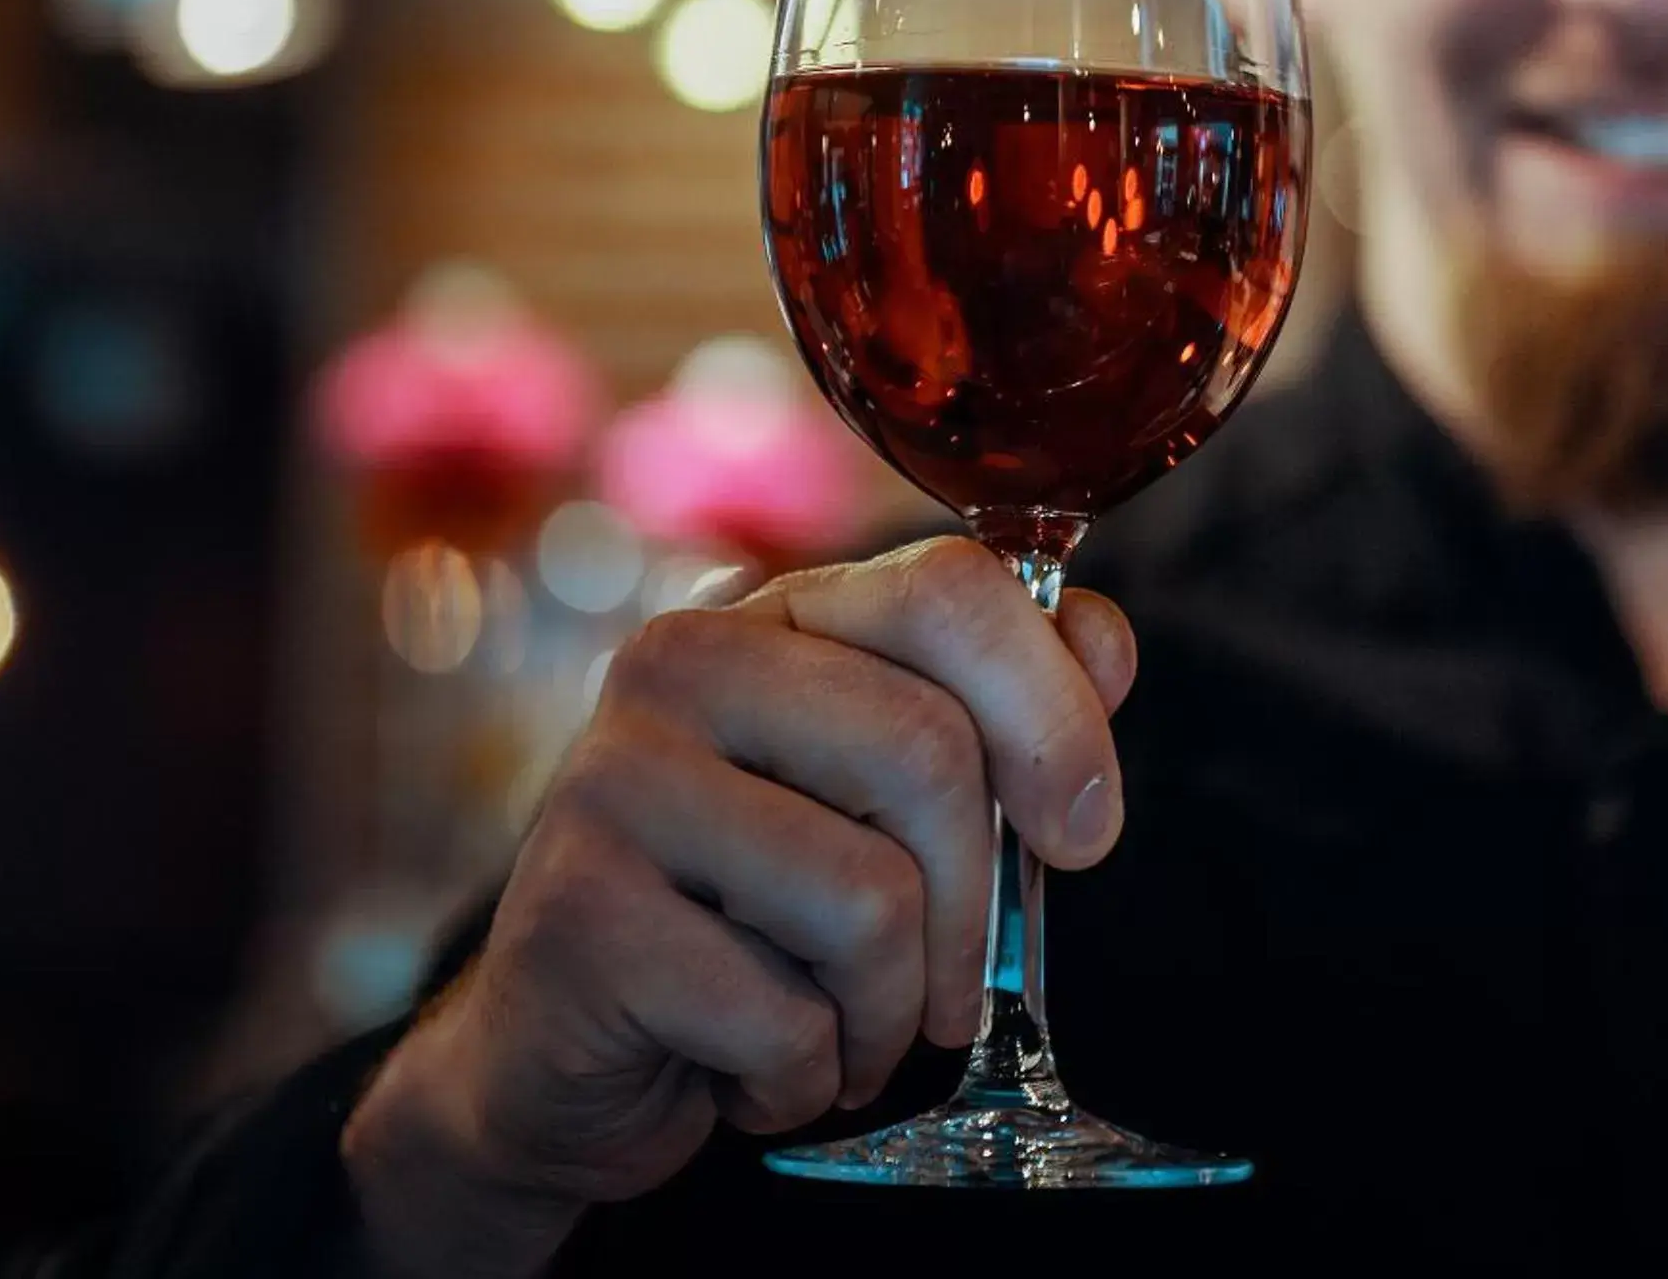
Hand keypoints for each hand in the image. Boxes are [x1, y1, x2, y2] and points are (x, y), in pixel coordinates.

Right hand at [339, 538, 1136, 1278]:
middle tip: (945, 994)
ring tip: (835, 1029)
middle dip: (975, 911)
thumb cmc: (752, 917)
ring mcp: (615, 779)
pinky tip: (744, 1069)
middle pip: (928, 753)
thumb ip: (999, 711)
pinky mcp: (580, 913)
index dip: (1053, 710)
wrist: (563, 1058)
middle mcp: (680, 663)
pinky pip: (785, 1016)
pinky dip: (802, 1077)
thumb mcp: (881, 805)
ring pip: (870, 898)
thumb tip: (1103, 642)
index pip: (949, 590)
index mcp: (772, 615)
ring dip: (885, 1013)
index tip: (1084, 832)